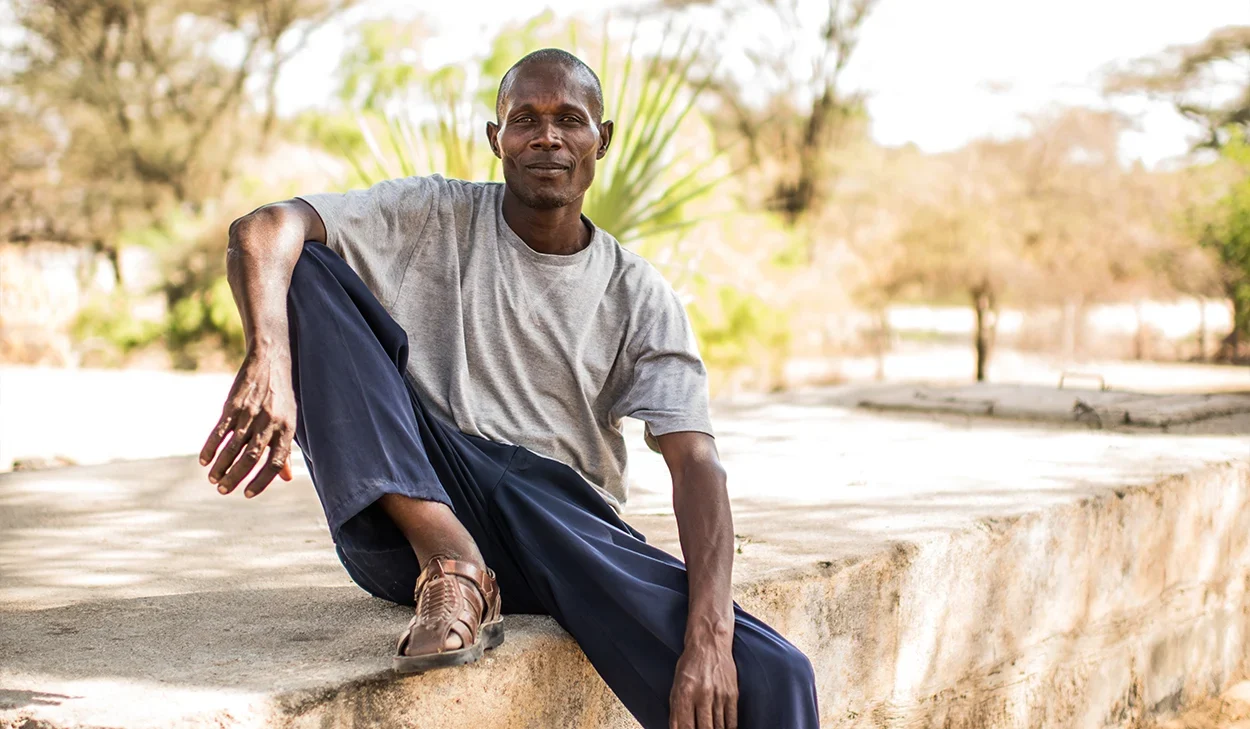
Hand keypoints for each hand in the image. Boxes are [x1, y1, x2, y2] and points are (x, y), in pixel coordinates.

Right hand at [199, 347, 296, 497]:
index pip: (275, 463)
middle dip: (236, 477)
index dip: (261, 481)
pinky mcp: (234, 405)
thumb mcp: (289, 420)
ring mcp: (251, 413)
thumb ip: (286, 449)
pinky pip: (220, 430)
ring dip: (221, 466)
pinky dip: (211, 447)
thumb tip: (287, 478)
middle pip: (251, 458)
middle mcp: (270, 423)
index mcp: (286, 429)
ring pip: (234, 447)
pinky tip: (204, 460)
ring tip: (213, 479)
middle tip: (222, 490)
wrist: (271, 360)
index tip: (247, 494)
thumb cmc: (282, 396)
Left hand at [669, 632, 737, 728]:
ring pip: (719, 727)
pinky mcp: (732, 694)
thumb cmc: (690, 664)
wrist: (710, 643)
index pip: (686, 726)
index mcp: (685, 693)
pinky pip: (732, 720)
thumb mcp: (676, 685)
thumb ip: (676, 710)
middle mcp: (702, 695)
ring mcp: (719, 695)